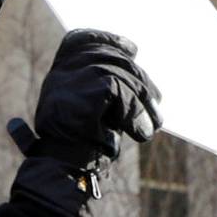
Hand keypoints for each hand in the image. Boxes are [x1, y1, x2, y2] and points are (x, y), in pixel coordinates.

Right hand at [9, 28, 159, 168]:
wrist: (64, 177)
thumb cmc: (81, 153)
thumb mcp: (95, 118)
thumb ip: (108, 95)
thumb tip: (141, 79)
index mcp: (58, 79)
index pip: (78, 41)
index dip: (106, 39)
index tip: (132, 48)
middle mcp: (59, 76)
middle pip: (107, 56)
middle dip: (138, 77)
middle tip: (157, 100)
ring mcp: (67, 84)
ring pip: (118, 72)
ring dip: (142, 99)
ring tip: (154, 124)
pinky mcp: (81, 95)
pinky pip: (120, 89)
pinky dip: (135, 112)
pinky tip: (141, 133)